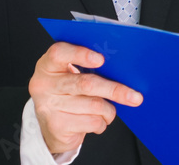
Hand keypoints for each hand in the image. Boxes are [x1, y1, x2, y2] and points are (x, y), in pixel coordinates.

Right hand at [29, 42, 143, 153]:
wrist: (53, 126)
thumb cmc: (69, 93)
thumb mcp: (71, 75)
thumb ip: (88, 67)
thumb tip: (122, 68)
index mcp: (48, 65)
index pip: (59, 53)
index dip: (80, 54)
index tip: (101, 59)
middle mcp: (44, 84)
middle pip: (85, 83)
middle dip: (114, 90)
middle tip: (135, 97)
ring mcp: (49, 106)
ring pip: (94, 105)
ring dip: (109, 110)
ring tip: (108, 110)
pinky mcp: (57, 126)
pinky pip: (92, 122)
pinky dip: (102, 122)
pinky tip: (97, 120)